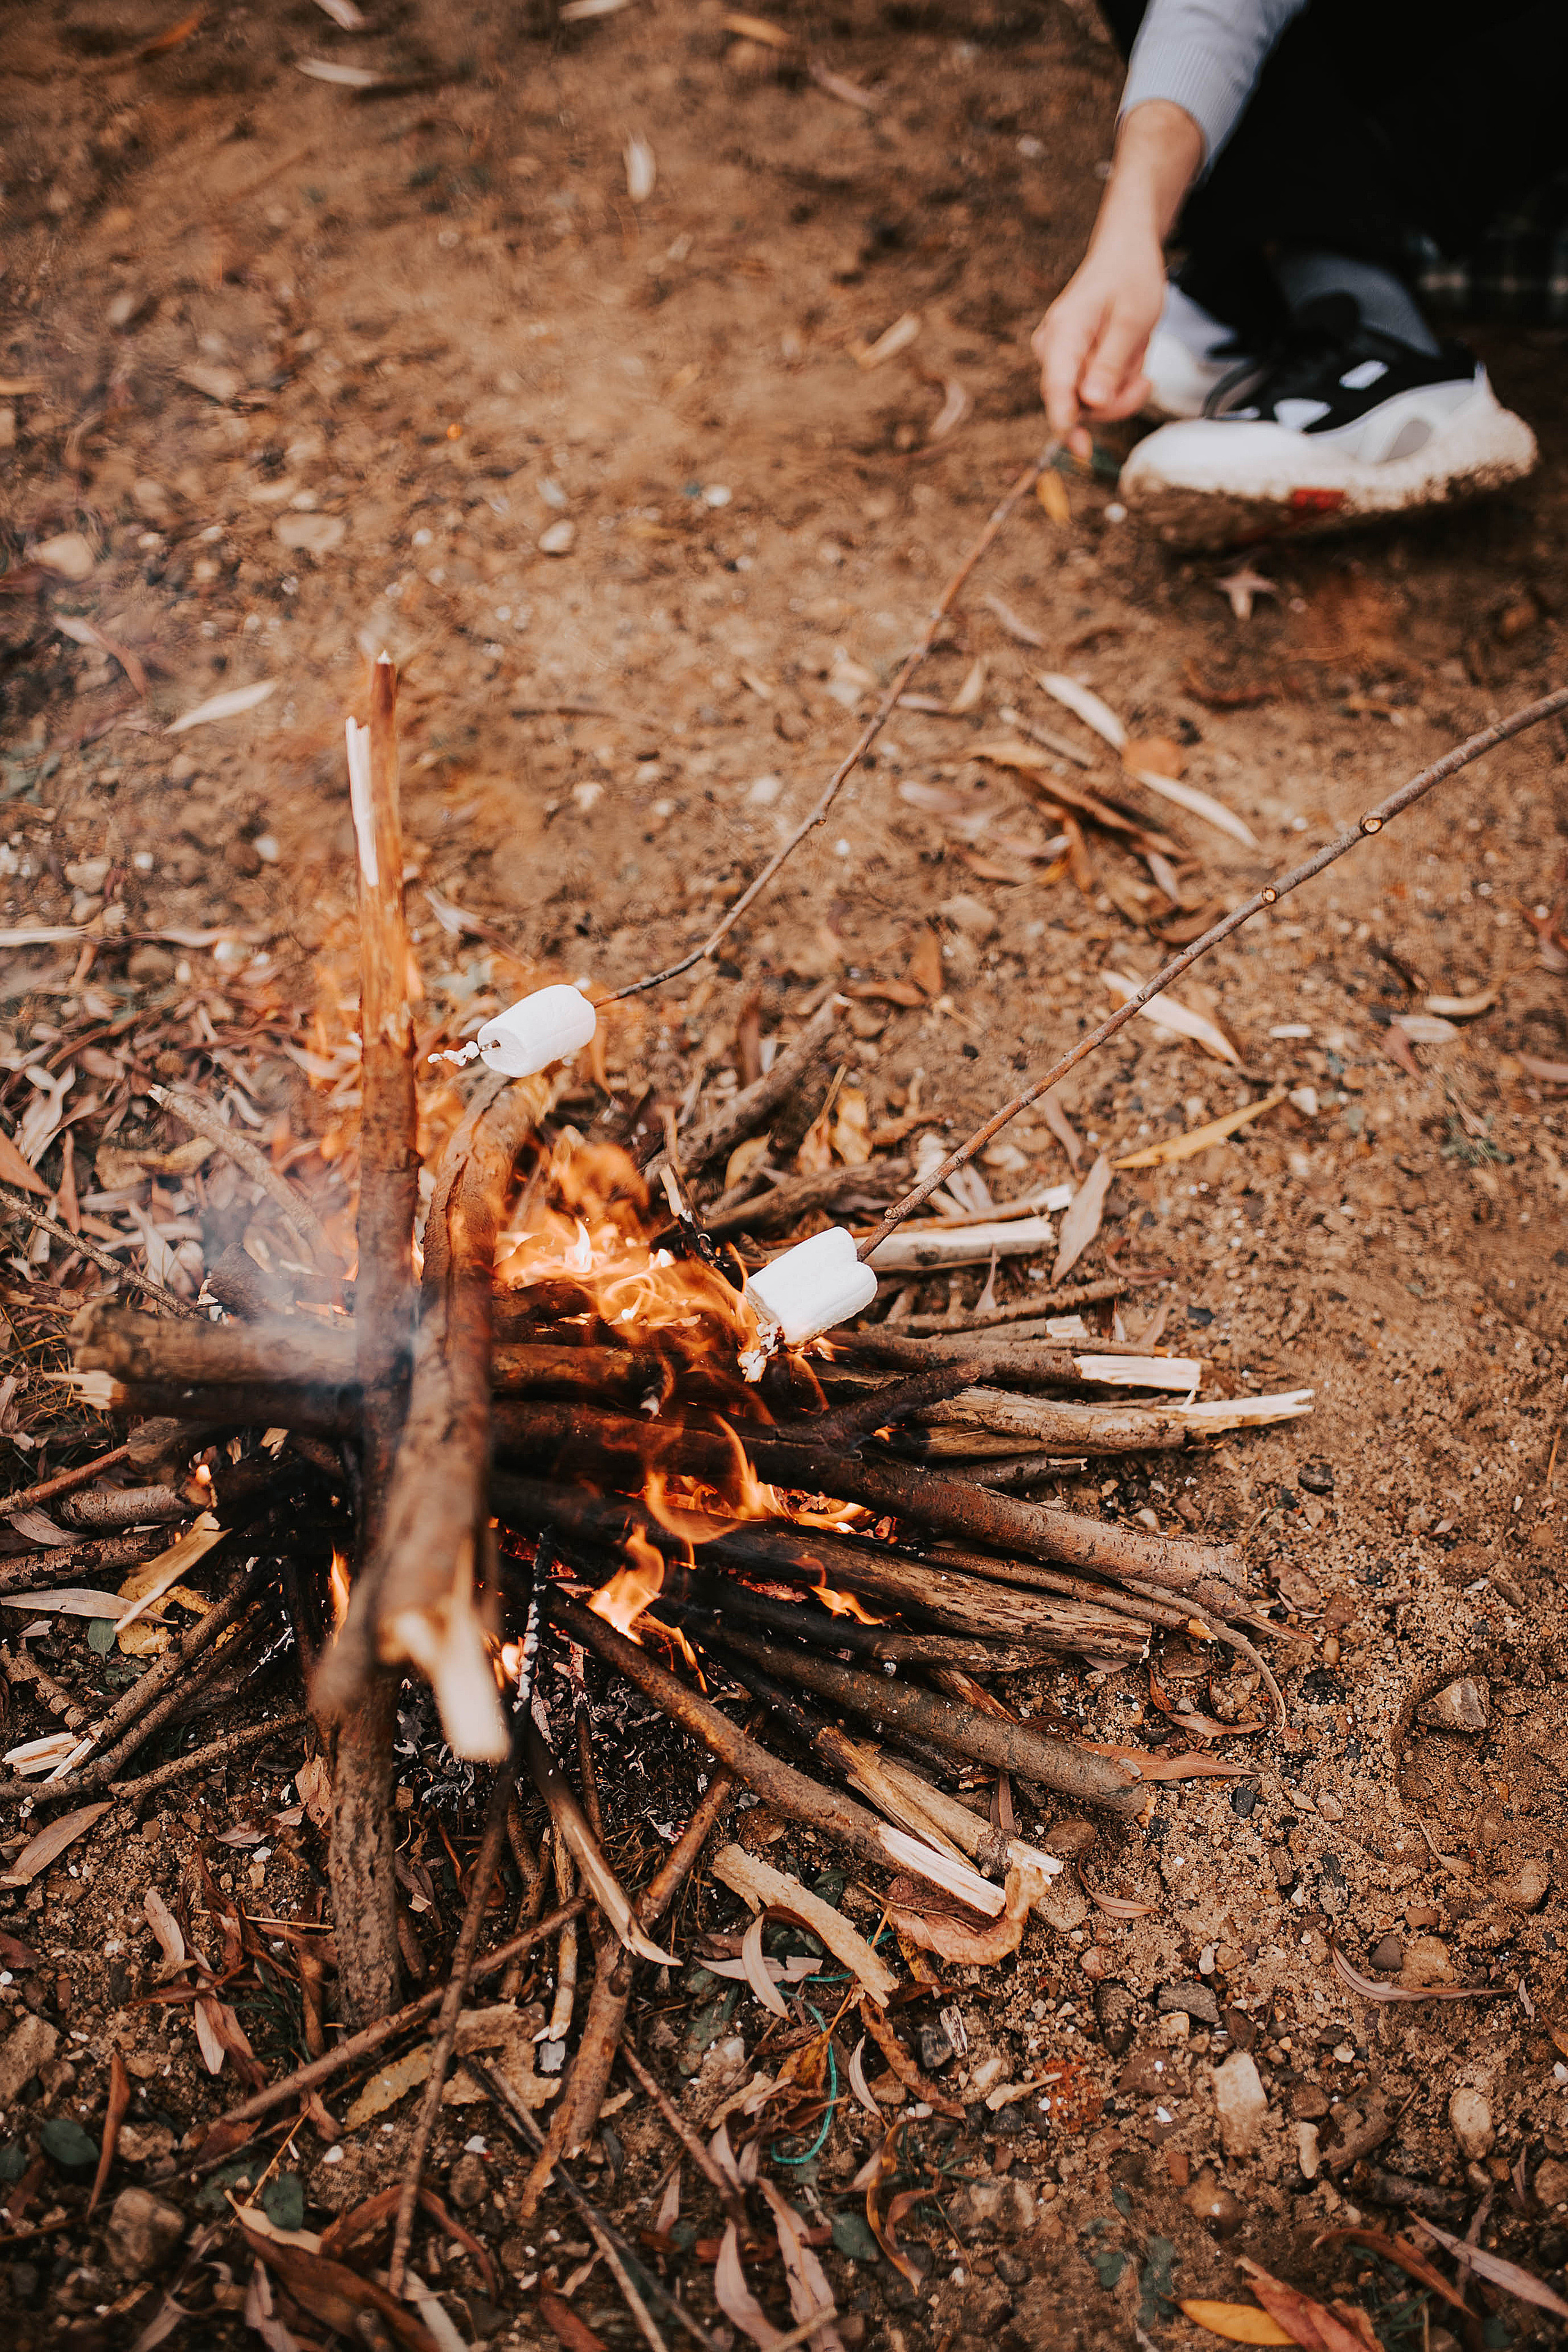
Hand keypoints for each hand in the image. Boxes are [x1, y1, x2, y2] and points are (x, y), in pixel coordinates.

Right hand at [1032, 229, 1167, 453]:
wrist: (1125, 253)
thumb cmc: (1131, 279)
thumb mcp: (1132, 320)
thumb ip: (1110, 364)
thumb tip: (1091, 405)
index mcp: (1064, 332)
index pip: (1056, 386)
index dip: (1066, 421)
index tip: (1080, 448)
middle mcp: (1051, 348)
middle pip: (1074, 403)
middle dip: (1114, 401)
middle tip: (1146, 382)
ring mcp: (1058, 357)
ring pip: (1085, 403)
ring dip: (1118, 392)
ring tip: (1138, 359)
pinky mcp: (1068, 363)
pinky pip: (1090, 393)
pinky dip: (1115, 384)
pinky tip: (1128, 361)